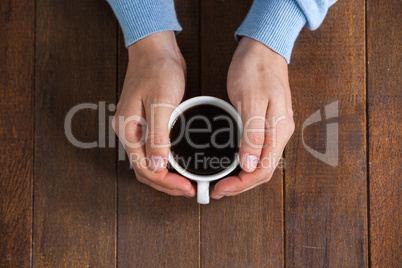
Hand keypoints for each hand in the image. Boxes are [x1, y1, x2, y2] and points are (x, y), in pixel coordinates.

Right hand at [113, 31, 195, 197]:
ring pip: (148, 162)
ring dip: (165, 175)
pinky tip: (180, 162)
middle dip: (165, 183)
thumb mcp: (160, 103)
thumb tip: (156, 166)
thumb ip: (157, 136)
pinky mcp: (148, 123)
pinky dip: (165, 161)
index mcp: (128, 129)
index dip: (165, 182)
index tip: (185, 187)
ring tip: (185, 182)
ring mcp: (138, 128)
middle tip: (188, 189)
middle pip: (144, 169)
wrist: (156, 49)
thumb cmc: (157, 70)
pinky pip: (154, 149)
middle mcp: (130, 132)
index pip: (143, 168)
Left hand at [211, 37, 294, 198]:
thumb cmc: (256, 69)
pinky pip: (257, 150)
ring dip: (242, 176)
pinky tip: (231, 162)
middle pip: (263, 170)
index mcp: (279, 130)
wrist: (263, 48)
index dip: (242, 185)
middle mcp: (279, 133)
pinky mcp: (266, 122)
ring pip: (260, 162)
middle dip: (240, 185)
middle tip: (217, 189)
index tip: (221, 189)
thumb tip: (250, 164)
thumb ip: (253, 134)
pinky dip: (243, 161)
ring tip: (222, 181)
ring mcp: (274, 128)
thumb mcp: (252, 101)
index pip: (264, 170)